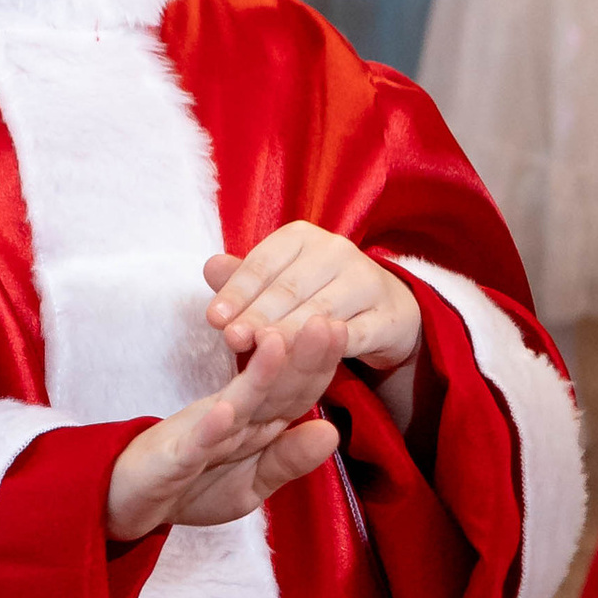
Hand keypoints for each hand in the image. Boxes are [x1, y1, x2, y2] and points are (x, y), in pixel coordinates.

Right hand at [106, 316, 347, 541]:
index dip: (320, 364)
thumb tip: (332, 432)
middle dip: (299, 354)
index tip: (343, 328)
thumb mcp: (250, 485)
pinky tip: (225, 410)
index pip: (295, 390)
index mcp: (255, 423)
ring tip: (278, 338)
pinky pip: (194, 443)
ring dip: (257, 374)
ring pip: (236, 402)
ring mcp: (201, 434)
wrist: (125, 501)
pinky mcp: (173, 456)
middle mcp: (233, 418)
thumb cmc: (189, 487)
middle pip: (272, 386)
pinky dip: (209, 428)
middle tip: (325, 315)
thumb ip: (288, 460)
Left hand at [204, 223, 421, 373]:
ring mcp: (366, 282)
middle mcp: (336, 251)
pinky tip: (310, 360)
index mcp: (301, 237)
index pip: (263, 263)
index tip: (214, 318)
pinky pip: (356, 334)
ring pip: (320, 311)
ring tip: (263, 351)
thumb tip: (210, 267)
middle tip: (232, 339)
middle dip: (258, 315)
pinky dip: (332, 347)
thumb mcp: (277, 282)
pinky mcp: (386, 316)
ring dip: (289, 333)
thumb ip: (244, 279)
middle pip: (289, 288)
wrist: (383, 308)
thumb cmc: (315, 293)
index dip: (238, 291)